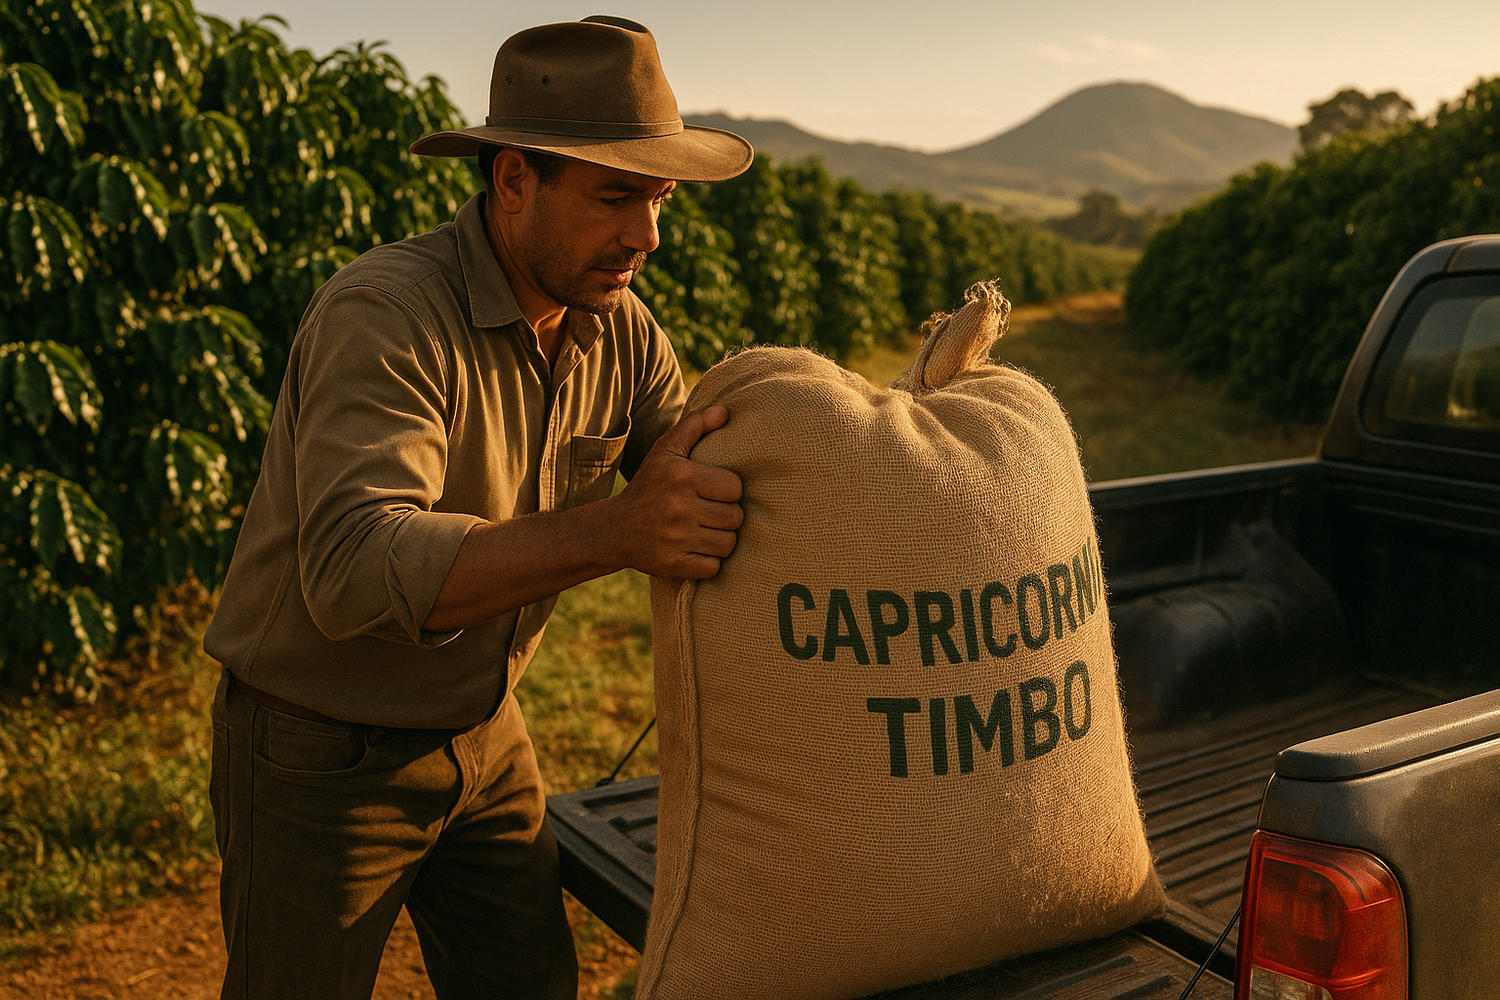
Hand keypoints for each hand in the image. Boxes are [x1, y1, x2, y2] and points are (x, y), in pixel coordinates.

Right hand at [610, 405, 743, 578]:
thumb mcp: (665, 451)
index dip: (729, 491)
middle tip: (711, 513)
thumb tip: (724, 410)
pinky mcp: (674, 565)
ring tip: (706, 530)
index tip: (716, 492)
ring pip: (728, 544)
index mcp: (682, 477)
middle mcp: (679, 508)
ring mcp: (676, 539)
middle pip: (735, 518)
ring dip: (721, 539)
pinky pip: (714, 567)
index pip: (735, 488)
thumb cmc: (648, 486)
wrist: (614, 529)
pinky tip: (697, 549)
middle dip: (727, 516)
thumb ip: (694, 427)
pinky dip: (709, 561)